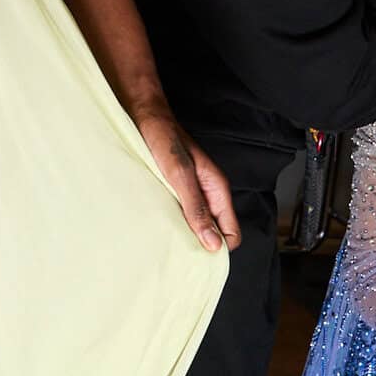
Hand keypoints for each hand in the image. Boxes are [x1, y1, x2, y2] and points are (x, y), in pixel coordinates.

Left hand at [136, 108, 240, 254]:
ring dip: (185, 234)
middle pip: (215, 231)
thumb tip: (213, 244)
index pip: (231, 233)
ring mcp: (192, 191)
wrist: (144, 116)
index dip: (219, 248)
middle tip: (178, 254)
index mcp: (217, 189)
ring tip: (166, 241)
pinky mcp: (176, 189)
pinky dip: (173, 223)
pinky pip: (181, 214)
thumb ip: (196, 208)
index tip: (199, 259)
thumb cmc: (162, 140)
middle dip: (201, 245)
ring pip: (197, 224)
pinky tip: (158, 225)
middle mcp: (208, 192)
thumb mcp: (179, 176)